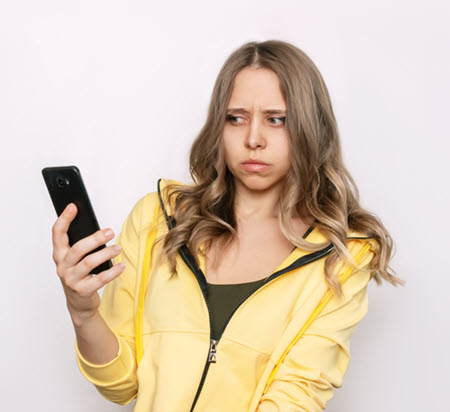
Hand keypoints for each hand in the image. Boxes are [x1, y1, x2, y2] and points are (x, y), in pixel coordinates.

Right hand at [51, 203, 125, 323]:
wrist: (80, 304)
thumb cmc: (81, 275)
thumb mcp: (77, 260)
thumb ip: (83, 246)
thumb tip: (100, 230)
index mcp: (60, 255)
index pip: (57, 234)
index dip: (64, 219)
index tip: (73, 206)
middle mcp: (62, 267)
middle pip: (77, 249)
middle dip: (95, 238)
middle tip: (110, 232)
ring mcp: (71, 280)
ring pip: (89, 263)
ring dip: (106, 254)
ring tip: (117, 248)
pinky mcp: (82, 291)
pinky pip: (100, 279)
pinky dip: (113, 272)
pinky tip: (121, 265)